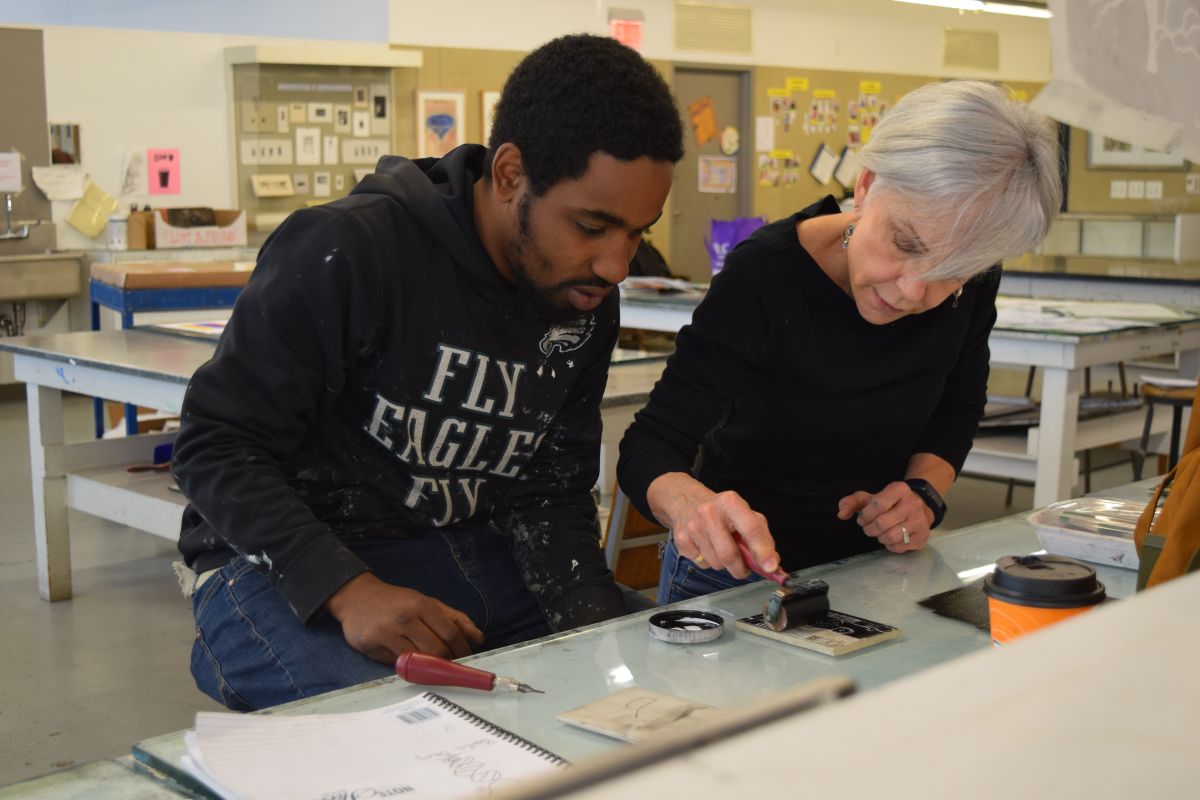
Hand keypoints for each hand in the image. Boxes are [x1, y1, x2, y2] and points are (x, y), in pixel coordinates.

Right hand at [324, 573, 484, 663]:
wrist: (357, 596)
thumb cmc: (398, 602)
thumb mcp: (428, 603)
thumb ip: (455, 619)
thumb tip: (479, 639)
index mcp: (422, 605)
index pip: (450, 633)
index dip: (462, 650)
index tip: (467, 659)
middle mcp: (406, 617)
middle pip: (436, 650)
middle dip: (448, 662)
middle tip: (452, 668)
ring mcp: (387, 631)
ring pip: (417, 660)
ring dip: (429, 668)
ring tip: (433, 668)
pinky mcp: (371, 643)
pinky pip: (395, 663)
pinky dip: (407, 667)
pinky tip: (409, 663)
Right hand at [646, 472, 778, 578]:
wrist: (686, 501)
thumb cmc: (722, 512)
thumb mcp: (745, 515)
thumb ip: (761, 537)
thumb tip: (771, 564)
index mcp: (730, 502)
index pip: (751, 529)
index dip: (763, 550)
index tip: (770, 567)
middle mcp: (709, 512)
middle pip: (729, 554)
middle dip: (740, 568)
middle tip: (744, 568)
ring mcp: (693, 526)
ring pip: (716, 563)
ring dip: (724, 564)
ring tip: (722, 549)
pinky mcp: (681, 539)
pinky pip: (702, 564)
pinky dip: (709, 562)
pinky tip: (707, 547)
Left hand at [837, 481, 934, 553]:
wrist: (920, 507)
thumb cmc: (890, 503)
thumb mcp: (871, 498)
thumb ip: (852, 502)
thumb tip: (841, 514)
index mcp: (899, 489)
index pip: (878, 503)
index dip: (865, 515)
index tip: (862, 519)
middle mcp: (912, 504)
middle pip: (882, 523)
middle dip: (870, 529)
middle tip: (868, 528)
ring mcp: (920, 521)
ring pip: (892, 536)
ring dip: (880, 538)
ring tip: (879, 533)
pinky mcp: (923, 536)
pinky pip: (900, 547)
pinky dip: (890, 545)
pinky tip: (890, 538)